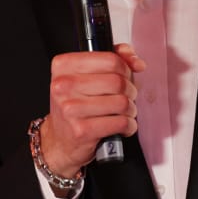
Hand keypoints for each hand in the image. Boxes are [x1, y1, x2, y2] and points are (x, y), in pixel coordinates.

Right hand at [41, 43, 145, 176]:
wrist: (60, 139)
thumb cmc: (76, 105)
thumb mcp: (87, 76)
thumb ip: (114, 60)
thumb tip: (137, 63)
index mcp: (64, 66)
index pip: (110, 59)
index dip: (125, 68)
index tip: (125, 76)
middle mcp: (63, 86)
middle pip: (118, 81)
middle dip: (130, 90)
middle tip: (126, 96)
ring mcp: (70, 109)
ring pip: (122, 102)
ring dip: (130, 109)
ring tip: (124, 112)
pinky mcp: (82, 131)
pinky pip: (121, 123)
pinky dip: (129, 125)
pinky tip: (122, 126)